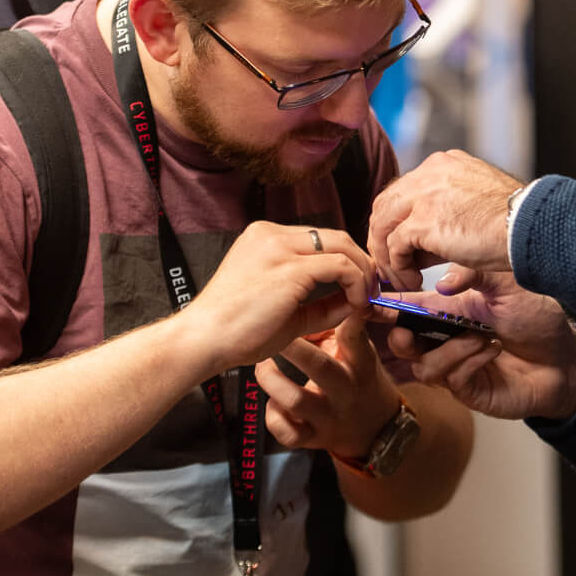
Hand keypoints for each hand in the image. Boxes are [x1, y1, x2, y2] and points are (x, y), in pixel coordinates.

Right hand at [190, 222, 377, 374]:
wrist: (203, 341)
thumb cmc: (237, 332)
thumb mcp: (285, 312)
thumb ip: (321, 303)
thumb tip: (356, 302)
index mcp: (265, 238)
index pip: (320, 239)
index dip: (347, 260)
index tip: (360, 286)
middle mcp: (272, 234)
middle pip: (336, 236)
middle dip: (362, 262)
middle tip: (373, 291)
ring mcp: (279, 247)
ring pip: (342, 245)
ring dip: (363, 273)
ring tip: (367, 301)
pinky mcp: (289, 267)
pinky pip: (340, 265)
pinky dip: (356, 283)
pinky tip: (356, 305)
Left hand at [255, 313, 401, 459]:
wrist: (373, 427)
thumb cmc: (357, 376)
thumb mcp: (356, 350)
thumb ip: (330, 328)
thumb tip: (298, 306)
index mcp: (359, 362)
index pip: (354, 336)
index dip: (344, 317)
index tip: (329, 301)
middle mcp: (345, 389)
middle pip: (319, 366)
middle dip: (293, 348)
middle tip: (273, 332)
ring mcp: (328, 416)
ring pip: (295, 400)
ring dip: (271, 381)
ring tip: (263, 367)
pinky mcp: (313, 438)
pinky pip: (286, 432)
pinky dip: (273, 416)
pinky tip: (272, 402)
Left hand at [368, 150, 519, 288]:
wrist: (531, 228)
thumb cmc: (514, 223)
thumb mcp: (475, 205)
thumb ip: (444, 215)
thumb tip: (418, 249)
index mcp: (444, 164)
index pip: (404, 190)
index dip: (398, 221)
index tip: (403, 247)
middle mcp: (430, 172)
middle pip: (386, 204)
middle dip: (384, 238)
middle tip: (393, 265)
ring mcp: (424, 194)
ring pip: (383, 224)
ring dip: (388, 256)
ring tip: (402, 279)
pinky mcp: (423, 221)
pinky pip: (394, 246)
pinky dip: (398, 267)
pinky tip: (413, 282)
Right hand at [382, 267, 575, 421]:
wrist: (565, 356)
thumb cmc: (537, 317)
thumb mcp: (508, 285)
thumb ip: (475, 274)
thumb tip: (442, 282)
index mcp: (449, 310)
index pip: (408, 308)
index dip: (387, 307)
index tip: (371, 303)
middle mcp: (447, 340)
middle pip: (402, 344)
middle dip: (399, 338)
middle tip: (410, 332)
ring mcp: (458, 367)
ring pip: (424, 367)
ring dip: (448, 351)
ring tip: (478, 336)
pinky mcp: (472, 390)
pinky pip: (453, 381)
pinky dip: (469, 363)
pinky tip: (491, 349)